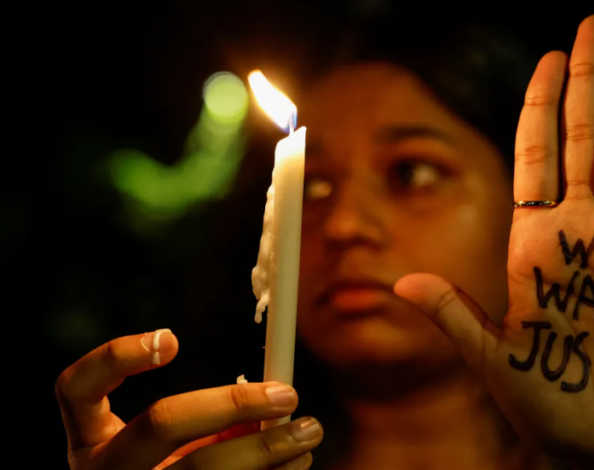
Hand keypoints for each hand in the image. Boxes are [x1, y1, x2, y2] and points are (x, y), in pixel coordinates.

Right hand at [55, 330, 321, 469]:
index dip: (115, 357)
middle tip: (288, 393)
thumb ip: (206, 421)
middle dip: (231, 402)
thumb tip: (270, 406)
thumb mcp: (171, 450)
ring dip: (266, 448)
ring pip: (202, 469)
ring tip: (310, 432)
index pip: (75, 389)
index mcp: (89, 445)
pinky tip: (297, 466)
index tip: (172, 338)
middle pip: (161, 423)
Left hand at [395, 14, 593, 469]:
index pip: (538, 157)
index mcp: (537, 245)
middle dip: (588, 80)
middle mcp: (583, 233)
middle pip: (584, 139)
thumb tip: (400, 285)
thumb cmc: (555, 408)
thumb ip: (455, 316)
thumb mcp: (495, 359)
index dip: (542, 107)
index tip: (546, 58)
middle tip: (593, 23)